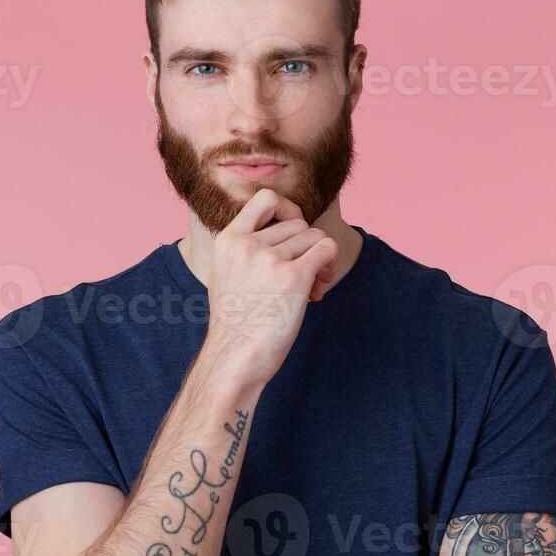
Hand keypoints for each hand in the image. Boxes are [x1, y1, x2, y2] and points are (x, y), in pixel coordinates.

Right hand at [199, 188, 339, 389]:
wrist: (236, 356)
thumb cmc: (236, 324)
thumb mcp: (227, 275)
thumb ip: (247, 250)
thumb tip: (292, 233)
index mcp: (228, 240)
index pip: (265, 198)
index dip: (288, 209)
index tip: (293, 232)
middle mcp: (248, 244)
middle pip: (298, 224)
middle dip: (306, 246)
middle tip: (304, 276)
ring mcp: (270, 259)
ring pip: (314, 238)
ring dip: (319, 261)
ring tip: (309, 288)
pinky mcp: (293, 277)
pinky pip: (326, 249)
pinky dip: (329, 266)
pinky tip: (317, 289)